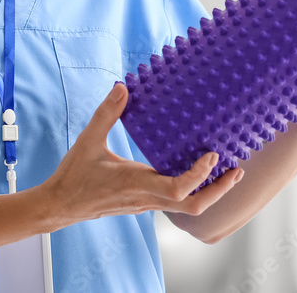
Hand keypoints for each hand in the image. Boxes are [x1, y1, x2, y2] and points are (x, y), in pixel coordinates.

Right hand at [39, 82, 242, 229]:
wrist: (59, 206)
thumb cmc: (73, 176)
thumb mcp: (88, 140)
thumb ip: (106, 114)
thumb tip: (122, 87)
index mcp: (136, 184)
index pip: (178, 188)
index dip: (200, 175)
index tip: (213, 156)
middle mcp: (146, 198)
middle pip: (193, 206)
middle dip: (219, 190)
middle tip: (236, 170)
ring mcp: (146, 204)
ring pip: (187, 207)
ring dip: (209, 192)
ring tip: (226, 172)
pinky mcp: (143, 204)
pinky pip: (175, 202)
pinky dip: (192, 190)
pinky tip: (196, 174)